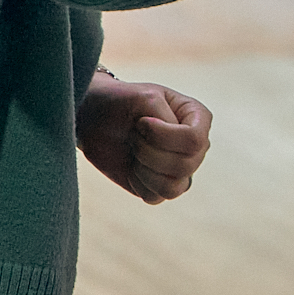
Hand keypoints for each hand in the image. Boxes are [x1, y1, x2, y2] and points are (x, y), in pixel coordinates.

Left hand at [76, 75, 211, 203]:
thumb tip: (176, 150)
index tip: (141, 122)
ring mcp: (181, 168)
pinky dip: (138, 183)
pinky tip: (131, 166)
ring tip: (134, 151)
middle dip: (148, 152)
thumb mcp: (144, 97)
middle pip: (185, 165)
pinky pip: (157, 197)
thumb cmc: (120, 101)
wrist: (96, 119)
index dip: (164, 136)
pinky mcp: (162, 186)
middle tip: (133, 135)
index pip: (195, 140)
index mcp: (198, 117)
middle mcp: (195, 145)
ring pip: (174, 187)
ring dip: (144, 169)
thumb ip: (166, 117)